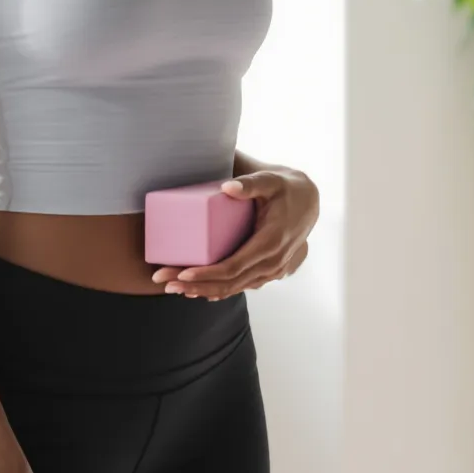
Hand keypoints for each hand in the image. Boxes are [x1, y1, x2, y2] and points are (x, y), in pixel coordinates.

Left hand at [154, 165, 318, 299]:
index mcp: (271, 243)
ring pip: (234, 288)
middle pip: (229, 282)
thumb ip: (250, 183)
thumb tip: (227, 188)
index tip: (181, 272)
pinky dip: (220, 290)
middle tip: (164, 282)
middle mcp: (272, 263)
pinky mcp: (268, 272)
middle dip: (195, 285)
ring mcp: (272, 271)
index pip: (234, 266)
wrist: (309, 202)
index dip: (206, 273)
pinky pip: (242, 285)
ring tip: (174, 288)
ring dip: (203, 290)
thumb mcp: (270, 180)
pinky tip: (199, 291)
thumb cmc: (285, 189)